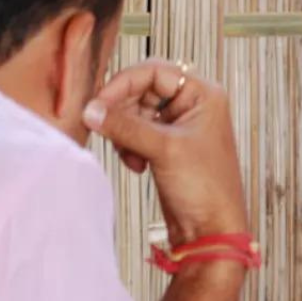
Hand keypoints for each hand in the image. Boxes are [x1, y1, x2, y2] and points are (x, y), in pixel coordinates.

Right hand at [83, 58, 247, 245]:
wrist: (211, 229)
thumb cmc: (206, 188)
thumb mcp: (163, 149)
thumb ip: (125, 125)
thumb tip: (91, 110)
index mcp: (205, 96)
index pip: (155, 71)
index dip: (124, 84)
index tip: (100, 103)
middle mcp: (195, 107)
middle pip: (142, 90)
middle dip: (123, 111)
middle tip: (107, 128)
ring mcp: (181, 127)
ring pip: (136, 113)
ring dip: (125, 132)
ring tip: (131, 154)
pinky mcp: (168, 147)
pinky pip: (137, 133)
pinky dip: (130, 146)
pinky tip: (137, 165)